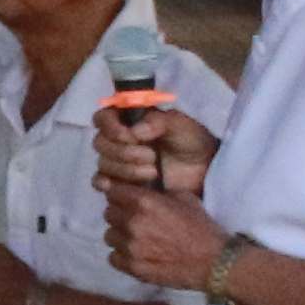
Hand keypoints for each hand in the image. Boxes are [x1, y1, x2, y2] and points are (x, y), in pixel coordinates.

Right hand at [91, 88, 210, 201]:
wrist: (205, 170)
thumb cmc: (192, 141)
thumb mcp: (180, 125)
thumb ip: (158, 122)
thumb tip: (134, 131)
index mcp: (128, 120)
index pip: (102, 118)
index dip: (110, 127)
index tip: (129, 136)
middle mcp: (118, 140)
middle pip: (100, 143)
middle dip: (124, 152)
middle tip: (152, 157)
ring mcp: (117, 162)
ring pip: (103, 163)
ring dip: (126, 169)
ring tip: (153, 172)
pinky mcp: (120, 183)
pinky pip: (100, 182)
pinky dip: (106, 184)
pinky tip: (121, 186)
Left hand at [103, 175, 229, 292]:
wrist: (216, 262)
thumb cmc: (202, 228)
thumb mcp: (184, 199)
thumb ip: (157, 193)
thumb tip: (140, 190)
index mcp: (143, 202)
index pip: (112, 191)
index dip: (120, 196)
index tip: (127, 201)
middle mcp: (132, 222)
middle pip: (109, 213)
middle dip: (120, 215)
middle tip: (136, 222)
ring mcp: (131, 247)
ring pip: (109, 236)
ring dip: (120, 236)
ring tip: (138, 240)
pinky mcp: (133, 267)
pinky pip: (113, 257)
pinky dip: (122, 256)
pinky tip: (138, 255)